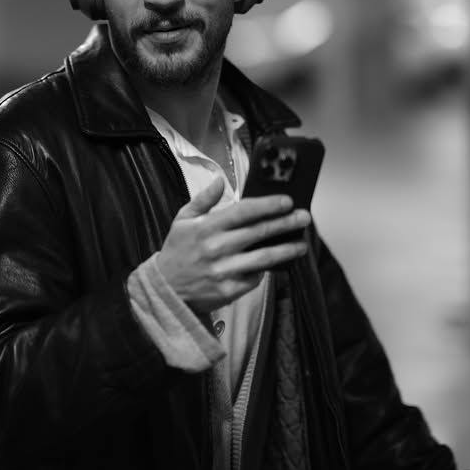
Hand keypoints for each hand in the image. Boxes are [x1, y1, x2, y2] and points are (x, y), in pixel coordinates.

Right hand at [155, 176, 310, 312]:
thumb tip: (220, 180)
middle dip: (286, 223)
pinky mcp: (229, 290)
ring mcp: (224, 270)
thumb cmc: (177, 251)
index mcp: (206, 227)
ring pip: (264, 258)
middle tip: (304, 217)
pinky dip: (267, 270)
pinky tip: (278, 264)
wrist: (165, 289)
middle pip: (260, 232)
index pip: (244, 211)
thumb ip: (203, 199)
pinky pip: (255, 278)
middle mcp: (217, 248)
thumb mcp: (182, 220)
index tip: (287, 201)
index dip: (268, 205)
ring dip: (286, 250)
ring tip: (302, 245)